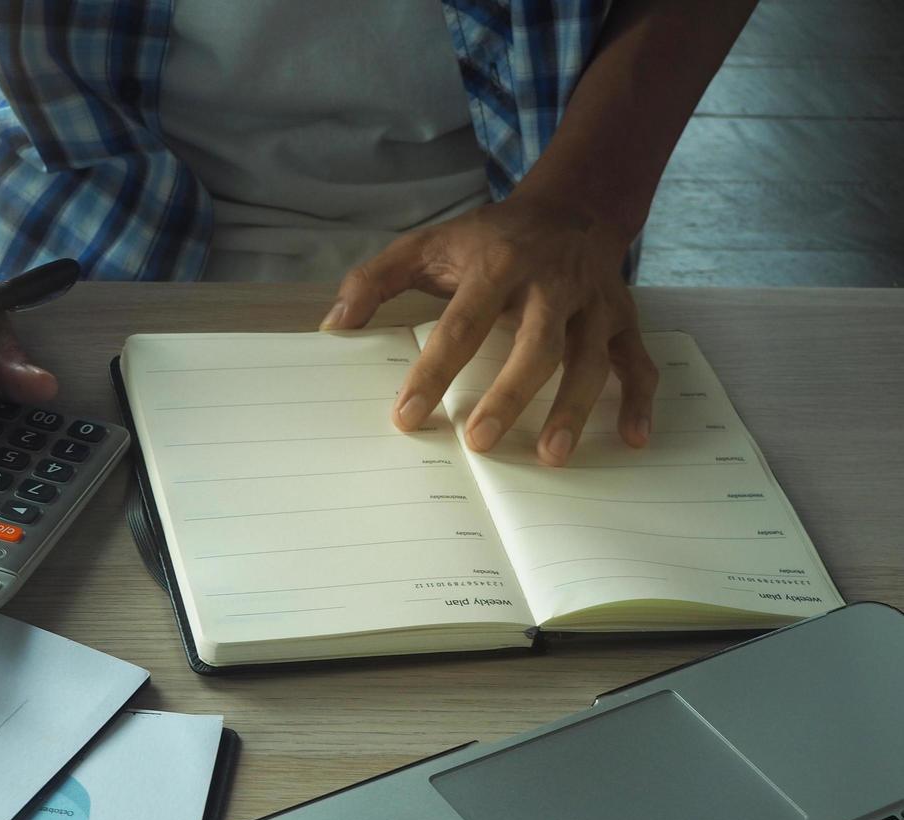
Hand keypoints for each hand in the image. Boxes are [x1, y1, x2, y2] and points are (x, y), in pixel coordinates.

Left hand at [320, 193, 657, 465]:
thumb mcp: (428, 243)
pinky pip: (638, 362)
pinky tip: (633, 440)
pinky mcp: (624, 318)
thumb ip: (375, 280)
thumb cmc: (489, 237)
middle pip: (535, 344)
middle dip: (511, 395)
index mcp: (498, 264)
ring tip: (551, 457)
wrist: (572, 204)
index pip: (461, 324)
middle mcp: (551, 283)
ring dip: (575, 409)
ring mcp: (593, 303)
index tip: (407, 417)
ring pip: (590, 358)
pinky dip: (641, 401)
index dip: (433, 372)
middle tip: (480, 444)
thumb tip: (334, 325)